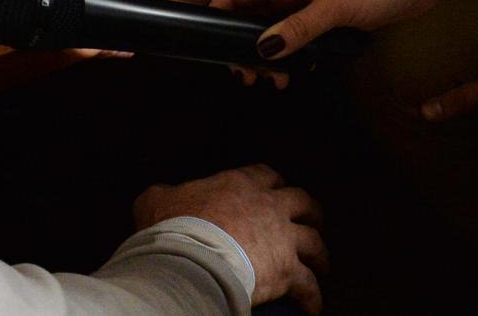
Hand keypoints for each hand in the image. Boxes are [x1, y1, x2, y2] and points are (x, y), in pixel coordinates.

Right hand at [134, 164, 327, 313]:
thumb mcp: (157, 200)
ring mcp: (282, 239)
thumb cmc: (174, 227)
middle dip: (310, 212)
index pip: (265, 174)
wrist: (192, 260)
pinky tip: (312, 306)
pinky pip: (310, 286)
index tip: (275, 188)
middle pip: (303, 202)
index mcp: (239, 184)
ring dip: (320, 254)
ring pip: (315, 242)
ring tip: (320, 264)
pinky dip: (313, 297)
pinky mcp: (288, 272)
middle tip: (311, 220)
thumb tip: (163, 196)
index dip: (273, 181)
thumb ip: (166, 194)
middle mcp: (268, 206)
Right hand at [211, 0, 460, 62]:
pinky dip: (294, 55)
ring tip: (275, 82)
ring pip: (275, 30)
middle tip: (248, 77)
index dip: (216, 13)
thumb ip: (300, 28)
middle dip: (242, 46)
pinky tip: (300, 71)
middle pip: (250, 17)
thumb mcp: (337, 7)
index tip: (210, 45)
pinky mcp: (331, 17)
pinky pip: (300, 37)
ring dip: (270, 55)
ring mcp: (312, 4)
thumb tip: (262, 50)